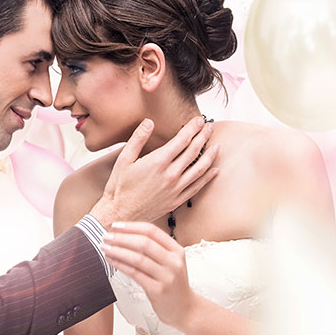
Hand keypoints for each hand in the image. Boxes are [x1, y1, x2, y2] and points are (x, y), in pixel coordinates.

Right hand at [90, 117, 218, 226]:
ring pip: (199, 169)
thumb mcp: (123, 160)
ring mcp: (175, 189)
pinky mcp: (176, 200)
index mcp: (158, 162)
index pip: (182, 140)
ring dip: (210, 155)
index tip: (199, 120)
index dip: (192, 128)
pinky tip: (214, 170)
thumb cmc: (119, 187)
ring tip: (216, 145)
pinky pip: (197, 187)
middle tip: (209, 127)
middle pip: (193, 152)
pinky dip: (207, 177)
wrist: (120, 214)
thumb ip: (137, 139)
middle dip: (203, 137)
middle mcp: (170, 175)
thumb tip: (149, 122)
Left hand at [101, 222, 199, 329]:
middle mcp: (174, 261)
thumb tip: (125, 235)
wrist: (184, 309)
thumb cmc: (172, 284)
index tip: (115, 226)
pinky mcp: (158, 290)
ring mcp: (167, 276)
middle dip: (121, 238)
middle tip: (106, 237)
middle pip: (144, 243)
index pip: (152, 231)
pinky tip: (111, 261)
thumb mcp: (170, 262)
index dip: (131, 226)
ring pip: (138, 258)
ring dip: (118, 251)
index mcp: (176, 250)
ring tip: (105, 248)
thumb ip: (154, 249)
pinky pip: (135, 273)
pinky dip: (120, 265)